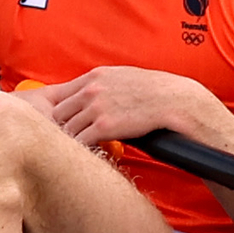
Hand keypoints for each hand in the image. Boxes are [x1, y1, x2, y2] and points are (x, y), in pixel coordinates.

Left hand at [39, 66, 233, 155]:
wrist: (176, 101)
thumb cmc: (154, 92)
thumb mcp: (124, 77)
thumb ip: (102, 85)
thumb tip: (88, 95)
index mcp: (94, 76)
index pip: (60, 95)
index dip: (58, 113)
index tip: (60, 125)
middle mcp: (91, 89)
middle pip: (58, 113)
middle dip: (60, 128)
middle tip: (64, 143)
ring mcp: (96, 107)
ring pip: (66, 129)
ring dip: (69, 142)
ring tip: (74, 153)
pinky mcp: (104, 126)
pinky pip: (79, 142)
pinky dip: (80, 150)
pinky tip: (86, 155)